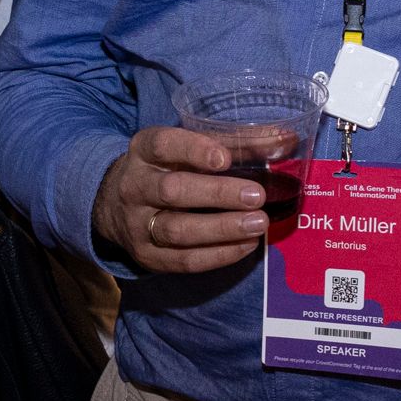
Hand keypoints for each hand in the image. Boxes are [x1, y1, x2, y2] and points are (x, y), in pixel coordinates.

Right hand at [91, 124, 280, 275]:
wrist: (115, 206)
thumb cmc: (167, 169)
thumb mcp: (188, 148)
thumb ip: (235, 143)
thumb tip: (286, 140)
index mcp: (144, 151)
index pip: (163, 145)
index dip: (194, 150)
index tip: (225, 158)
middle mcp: (135, 186)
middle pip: (172, 191)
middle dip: (217, 194)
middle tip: (255, 195)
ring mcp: (137, 225)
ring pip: (177, 230)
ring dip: (221, 229)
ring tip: (258, 223)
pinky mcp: (147, 256)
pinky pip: (183, 260)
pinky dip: (218, 254)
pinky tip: (246, 245)